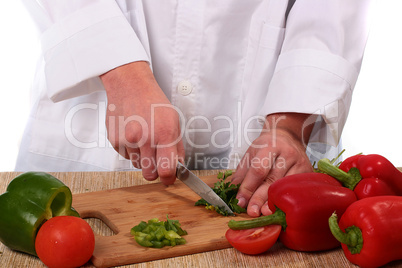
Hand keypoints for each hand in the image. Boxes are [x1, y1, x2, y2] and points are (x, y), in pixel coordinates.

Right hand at [100, 61, 184, 184]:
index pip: (166, 170)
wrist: (130, 86)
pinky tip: (133, 134)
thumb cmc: (154, 102)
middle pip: (149, 174)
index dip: (169, 179)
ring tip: (143, 139)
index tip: (169, 179)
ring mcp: (128, 140)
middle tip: (156, 159)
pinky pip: (125, 156)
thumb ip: (177, 147)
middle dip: (155, 171)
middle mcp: (145, 138)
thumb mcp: (173, 121)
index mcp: (163, 134)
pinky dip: (131, 150)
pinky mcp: (115, 140)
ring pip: (137, 166)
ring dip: (142, 158)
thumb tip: (178, 167)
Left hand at [231, 113, 315, 216]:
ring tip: (263, 213)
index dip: (248, 186)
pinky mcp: (308, 172)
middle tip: (251, 211)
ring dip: (273, 202)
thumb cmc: (267, 146)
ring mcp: (300, 163)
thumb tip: (233, 191)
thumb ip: (242, 172)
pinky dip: (287, 200)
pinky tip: (279, 208)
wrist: (288, 137)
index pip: (258, 169)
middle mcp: (288, 154)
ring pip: (285, 186)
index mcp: (270, 146)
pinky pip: (297, 189)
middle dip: (260, 198)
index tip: (240, 200)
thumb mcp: (251, 152)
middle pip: (272, 180)